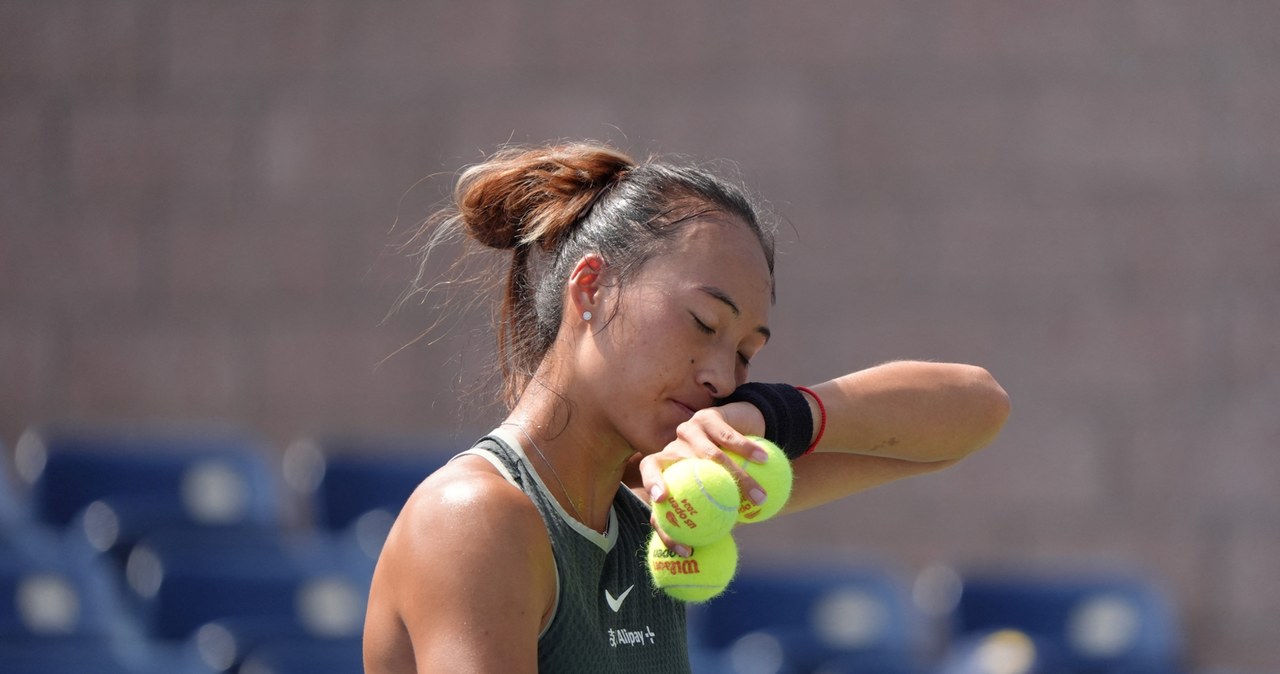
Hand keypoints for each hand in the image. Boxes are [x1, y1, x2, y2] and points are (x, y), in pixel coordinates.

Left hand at [640, 402, 768, 555]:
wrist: (735, 428)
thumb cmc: (723, 471)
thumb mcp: (715, 492)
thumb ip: (710, 514)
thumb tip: (714, 550)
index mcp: (665, 468)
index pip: (650, 484)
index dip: (650, 493)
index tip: (663, 508)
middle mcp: (671, 449)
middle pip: (682, 472)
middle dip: (700, 493)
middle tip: (707, 505)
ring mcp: (687, 431)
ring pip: (711, 457)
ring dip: (739, 478)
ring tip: (760, 497)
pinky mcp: (707, 417)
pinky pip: (729, 437)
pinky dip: (748, 450)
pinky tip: (764, 459)